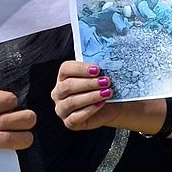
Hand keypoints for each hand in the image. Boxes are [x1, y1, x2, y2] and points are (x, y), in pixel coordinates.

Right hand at [51, 61, 171, 136]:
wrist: (112, 104)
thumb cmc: (105, 85)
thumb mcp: (103, 73)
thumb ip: (101, 63)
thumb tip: (111, 48)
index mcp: (64, 76)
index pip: (66, 69)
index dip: (81, 69)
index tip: (98, 69)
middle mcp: (59, 92)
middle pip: (68, 86)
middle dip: (89, 83)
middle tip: (107, 81)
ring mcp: (62, 108)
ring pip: (71, 102)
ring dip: (91, 96)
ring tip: (107, 92)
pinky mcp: (69, 122)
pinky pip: (75, 118)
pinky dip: (89, 110)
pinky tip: (101, 104)